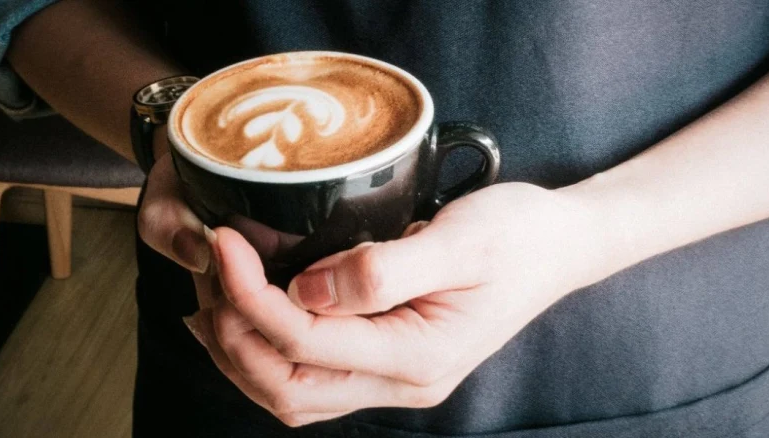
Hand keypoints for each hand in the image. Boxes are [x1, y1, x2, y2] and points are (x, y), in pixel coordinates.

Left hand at [190, 182, 601, 426]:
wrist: (561, 246)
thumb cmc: (518, 237)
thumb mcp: (458, 242)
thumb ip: (381, 272)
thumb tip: (303, 292)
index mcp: (418, 356)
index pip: (305, 340)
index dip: (249, 296)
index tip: (222, 242)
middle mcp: (403, 382)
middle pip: (287, 387)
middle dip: (232, 335)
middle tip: (206, 272)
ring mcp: (397, 378)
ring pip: (294, 392)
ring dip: (243, 350)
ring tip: (209, 296)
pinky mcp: (392, 359)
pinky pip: (314, 375)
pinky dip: (269, 350)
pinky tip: (249, 314)